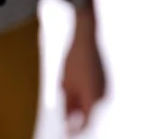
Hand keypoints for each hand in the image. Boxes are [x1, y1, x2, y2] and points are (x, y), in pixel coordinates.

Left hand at [62, 15, 106, 135]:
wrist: (85, 38)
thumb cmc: (74, 60)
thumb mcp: (66, 83)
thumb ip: (68, 104)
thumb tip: (68, 120)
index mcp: (93, 98)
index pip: (87, 123)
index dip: (77, 131)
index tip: (68, 135)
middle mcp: (102, 95)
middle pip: (88, 112)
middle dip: (75, 114)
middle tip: (63, 114)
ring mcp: (104, 87)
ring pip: (89, 101)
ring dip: (77, 102)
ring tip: (65, 87)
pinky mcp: (103, 80)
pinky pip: (91, 91)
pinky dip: (81, 92)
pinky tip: (71, 80)